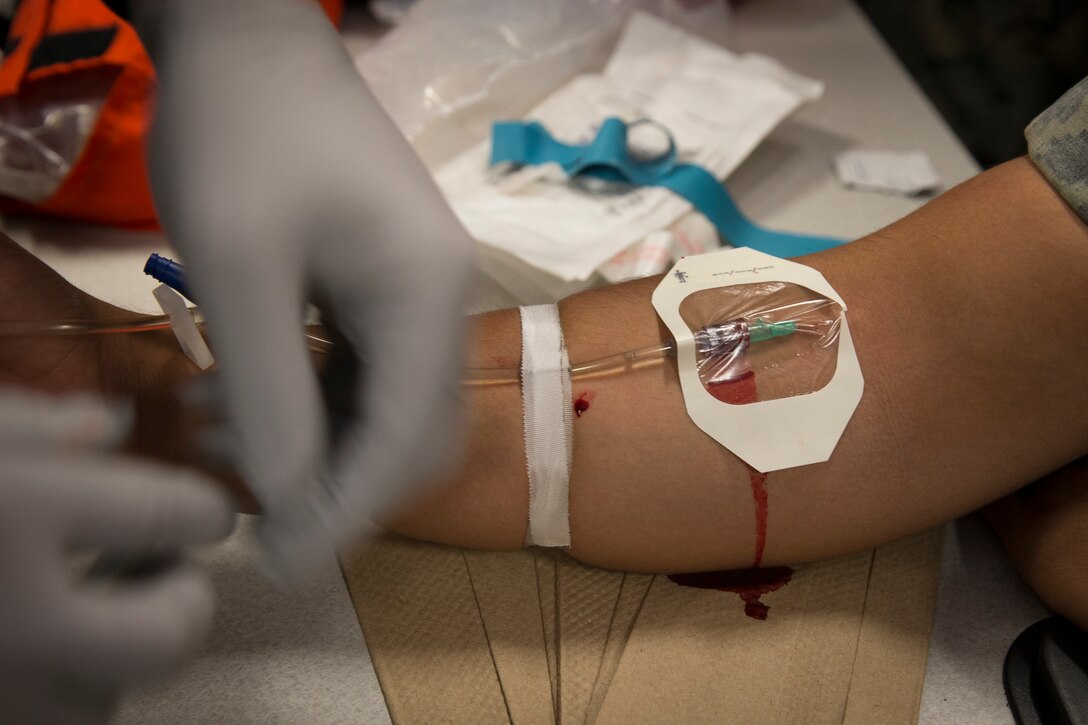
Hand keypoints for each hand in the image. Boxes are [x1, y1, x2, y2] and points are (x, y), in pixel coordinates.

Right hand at [0, 389, 233, 723]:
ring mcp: (3, 692)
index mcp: (20, 517)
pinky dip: (59, 677)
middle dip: (182, 601)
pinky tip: (29, 632)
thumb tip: (114, 424)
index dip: (200, 510)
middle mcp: (21, 619)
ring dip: (114, 649)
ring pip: (106, 693)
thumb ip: (34, 424)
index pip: (167, 513)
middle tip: (159, 568)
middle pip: (167, 637)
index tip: (198, 509)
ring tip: (76, 602)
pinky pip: (54, 709)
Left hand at [139, 0, 475, 578]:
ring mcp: (417, 292)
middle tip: (252, 509)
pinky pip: (361, 369)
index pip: (409, 437)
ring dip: (313, 441)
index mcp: (428, 296)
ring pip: (386, 408)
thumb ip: (272, 390)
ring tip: (214, 433)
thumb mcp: (240, 267)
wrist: (248, 43)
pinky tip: (236, 392)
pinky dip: (307, 398)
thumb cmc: (242, 137)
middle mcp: (442, 303)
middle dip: (338, 483)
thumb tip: (290, 499)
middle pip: (415, 434)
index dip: (347, 510)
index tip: (279, 560)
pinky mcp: (383, 284)